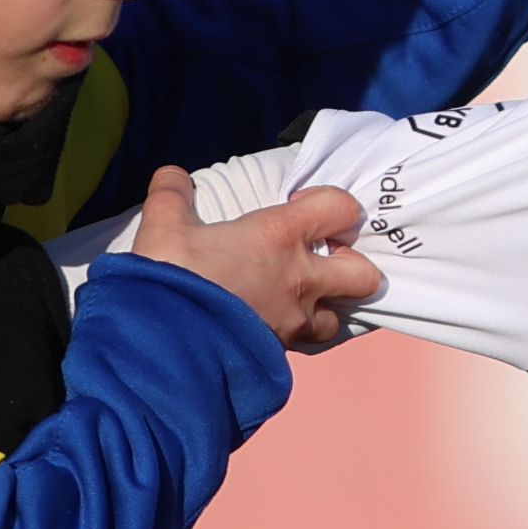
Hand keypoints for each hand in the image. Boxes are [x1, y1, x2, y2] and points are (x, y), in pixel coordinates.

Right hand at [137, 165, 385, 355]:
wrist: (163, 346)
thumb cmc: (170, 279)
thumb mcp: (163, 225)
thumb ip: (172, 193)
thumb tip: (173, 176)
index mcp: (280, 236)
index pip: (341, 208)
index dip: (331, 203)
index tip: (301, 206)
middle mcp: (299, 279)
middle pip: (364, 275)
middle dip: (351, 266)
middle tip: (322, 260)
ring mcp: (293, 321)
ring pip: (336, 318)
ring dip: (324, 308)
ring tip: (297, 300)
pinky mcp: (280, 353)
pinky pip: (305, 344)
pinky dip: (297, 335)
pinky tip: (273, 326)